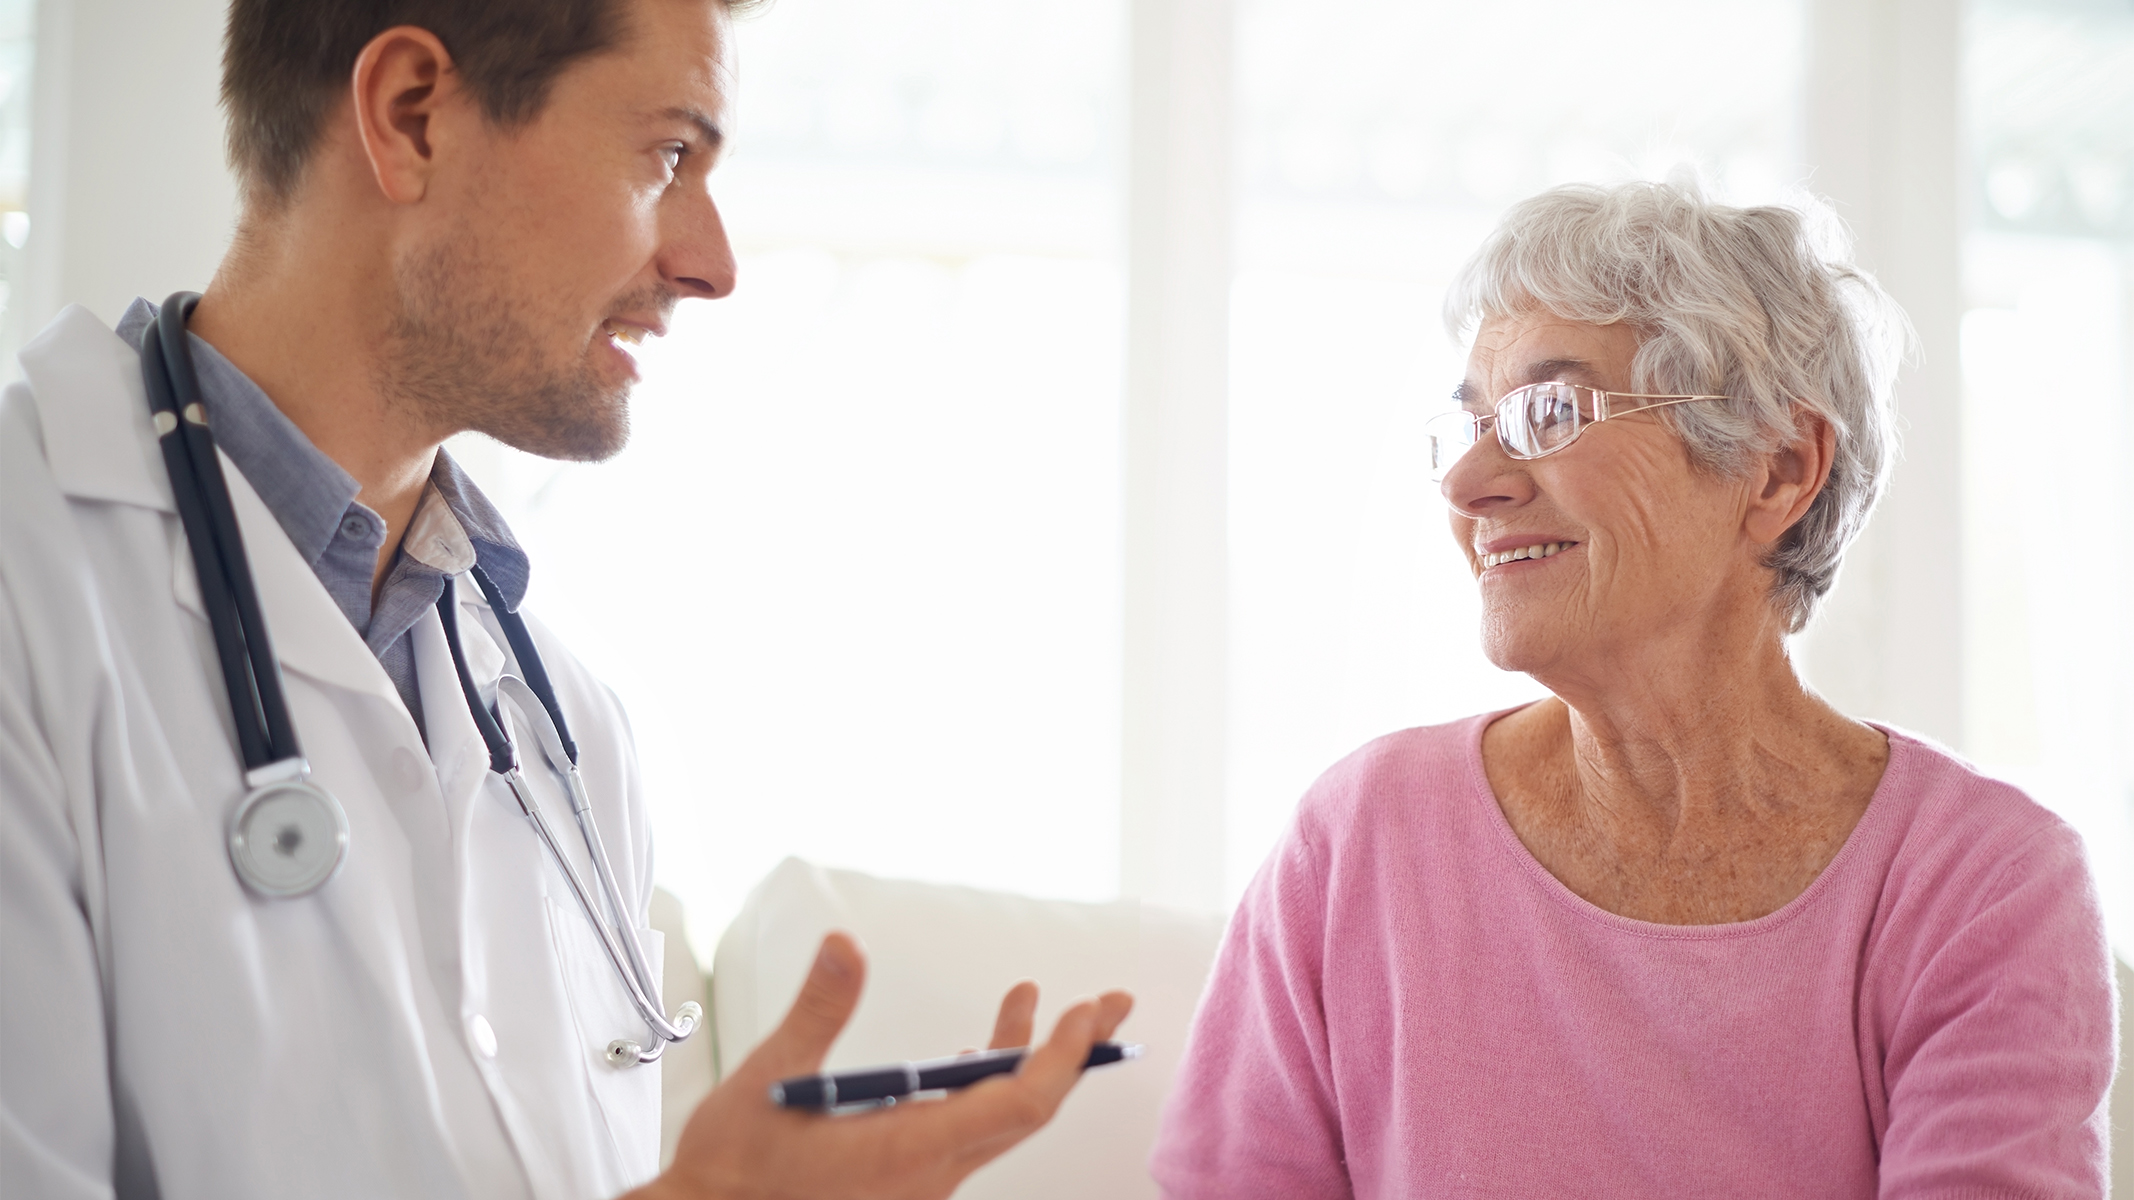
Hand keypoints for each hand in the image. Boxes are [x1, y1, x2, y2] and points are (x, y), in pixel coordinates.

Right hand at [630, 933, 1134, 1199]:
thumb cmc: (731, 1172)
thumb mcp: (770, 1078)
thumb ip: (818, 1011)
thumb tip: (844, 946)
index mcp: (908, 1150)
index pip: (1019, 1103)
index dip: (1063, 1056)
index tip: (1088, 1012)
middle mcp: (928, 1174)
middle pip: (1026, 1110)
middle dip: (1072, 1052)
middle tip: (1109, 1004)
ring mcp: (919, 1183)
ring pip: (996, 1121)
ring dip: (1027, 1064)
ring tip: (1050, 1010)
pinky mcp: (903, 1183)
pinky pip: (966, 1134)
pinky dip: (985, 1088)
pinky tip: (974, 1059)